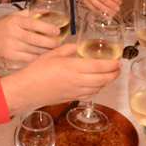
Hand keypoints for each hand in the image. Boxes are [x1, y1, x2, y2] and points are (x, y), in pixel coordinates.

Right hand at [0, 9, 61, 63]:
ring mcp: (11, 45)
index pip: (33, 23)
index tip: (57, 31)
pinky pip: (27, 58)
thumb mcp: (13, 16)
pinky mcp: (10, 56)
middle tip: (58, 43)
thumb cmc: (1, 26)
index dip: (46, 27)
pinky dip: (37, 58)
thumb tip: (47, 11)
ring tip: (54, 50)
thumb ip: (30, 12)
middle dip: (48, 42)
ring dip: (45, 51)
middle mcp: (13, 33)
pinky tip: (43, 57)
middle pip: (34, 39)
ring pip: (32, 49)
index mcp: (15, 21)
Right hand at [1, 43, 120, 113]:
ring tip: (110, 75)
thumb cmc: (37, 70)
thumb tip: (79, 46)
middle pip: (103, 79)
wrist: (27, 89)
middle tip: (118, 69)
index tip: (118, 61)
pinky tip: (97, 85)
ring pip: (98, 88)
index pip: (99, 66)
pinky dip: (97, 89)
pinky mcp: (71, 98)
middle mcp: (77, 81)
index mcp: (74, 67)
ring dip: (106, 82)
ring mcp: (75, 91)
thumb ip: (69, 48)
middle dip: (114, 74)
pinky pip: (90, 95)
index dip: (112, 64)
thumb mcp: (53, 53)